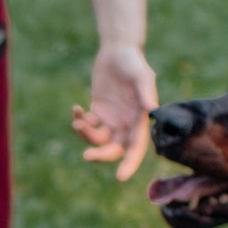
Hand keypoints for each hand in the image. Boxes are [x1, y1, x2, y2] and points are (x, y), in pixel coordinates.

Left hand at [71, 45, 157, 180]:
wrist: (117, 50)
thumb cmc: (133, 61)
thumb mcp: (142, 74)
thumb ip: (146, 91)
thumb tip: (152, 109)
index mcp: (140, 120)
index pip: (136, 147)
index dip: (130, 163)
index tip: (120, 177)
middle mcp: (126, 124)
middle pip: (114, 149)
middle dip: (101, 155)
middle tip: (87, 156)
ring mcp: (111, 119)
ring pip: (98, 139)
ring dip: (86, 135)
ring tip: (78, 121)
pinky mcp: (97, 111)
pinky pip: (87, 124)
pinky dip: (79, 120)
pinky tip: (75, 109)